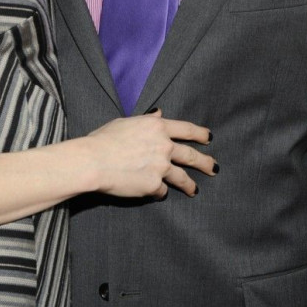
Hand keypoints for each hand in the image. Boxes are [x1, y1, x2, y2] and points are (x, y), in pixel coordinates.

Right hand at [86, 110, 214, 197]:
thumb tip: (158, 113)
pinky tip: (156, 193)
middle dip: (205, 162)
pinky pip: (161, 191)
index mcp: (157, 127)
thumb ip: (145, 120)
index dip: (200, 133)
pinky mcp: (153, 185)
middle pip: (192, 155)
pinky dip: (159, 192)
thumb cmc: (103, 140)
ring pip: (182, 177)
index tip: (209, 137)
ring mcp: (161, 167)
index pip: (187, 129)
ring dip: (190, 184)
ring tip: (194, 190)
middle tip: (214, 167)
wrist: (93, 161)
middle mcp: (164, 146)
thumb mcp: (125, 122)